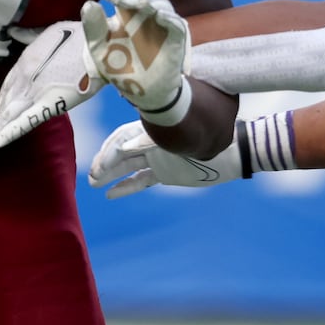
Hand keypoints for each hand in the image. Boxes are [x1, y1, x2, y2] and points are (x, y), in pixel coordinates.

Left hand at [0, 21, 103, 146]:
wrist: (97, 46)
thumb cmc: (80, 37)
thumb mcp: (50, 30)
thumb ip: (28, 35)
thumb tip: (13, 31)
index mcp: (26, 60)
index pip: (10, 82)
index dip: (4, 95)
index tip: (1, 105)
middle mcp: (25, 76)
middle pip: (8, 99)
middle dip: (0, 114)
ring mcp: (34, 91)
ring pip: (10, 113)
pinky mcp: (48, 104)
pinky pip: (25, 121)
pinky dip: (10, 132)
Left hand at [83, 0, 191, 124]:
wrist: (140, 93)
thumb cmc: (120, 68)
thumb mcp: (99, 49)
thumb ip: (94, 28)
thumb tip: (89, 3)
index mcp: (128, 14)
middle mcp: (146, 15)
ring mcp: (162, 25)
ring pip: (161, 4)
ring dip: (149, 0)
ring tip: (138, 2)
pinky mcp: (176, 39)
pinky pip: (177, 23)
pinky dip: (169, 17)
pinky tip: (158, 15)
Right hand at [88, 120, 243, 198]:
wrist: (233, 151)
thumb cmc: (209, 139)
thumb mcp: (180, 139)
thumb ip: (152, 140)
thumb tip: (125, 143)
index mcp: (155, 130)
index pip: (124, 138)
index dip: (111, 151)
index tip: (101, 164)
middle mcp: (152, 142)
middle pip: (121, 151)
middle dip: (105, 163)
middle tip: (91, 176)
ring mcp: (158, 157)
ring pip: (128, 166)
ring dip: (111, 174)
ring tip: (94, 183)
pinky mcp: (165, 172)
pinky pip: (141, 180)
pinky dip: (126, 187)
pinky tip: (111, 194)